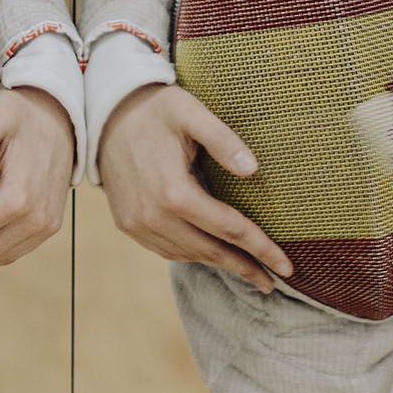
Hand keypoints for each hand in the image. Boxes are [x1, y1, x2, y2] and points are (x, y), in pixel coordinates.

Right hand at [96, 82, 293, 292]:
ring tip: (247, 270)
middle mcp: (153, 216)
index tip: (286, 266)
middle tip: (273, 282)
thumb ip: (223, 140)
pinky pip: (166, 250)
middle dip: (245, 268)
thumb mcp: (191, 112)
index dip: (262, 249)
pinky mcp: (128, 224)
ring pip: (188, 255)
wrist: (105, 114)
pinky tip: (211, 254)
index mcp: (174, 191)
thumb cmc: (155, 109)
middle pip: (211, 251)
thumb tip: (254, 169)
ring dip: (219, 264)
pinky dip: (192, 255)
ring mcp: (137, 224)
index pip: (230, 229)